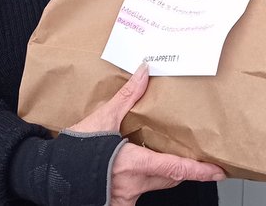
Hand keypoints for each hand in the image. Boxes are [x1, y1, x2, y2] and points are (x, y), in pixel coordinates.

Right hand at [67, 63, 224, 205]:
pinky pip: (138, 192)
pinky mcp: (115, 202)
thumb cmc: (73, 150)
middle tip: (200, 162)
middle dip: (185, 170)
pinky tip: (139, 170)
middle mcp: (132, 184)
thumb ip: (127, 97)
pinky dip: (145, 180)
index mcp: (133, 163)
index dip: (199, 171)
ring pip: (155, 185)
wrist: (47, 174)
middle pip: (169, 178)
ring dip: (164, 174)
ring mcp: (124, 197)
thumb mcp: (102, 119)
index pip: (175, 169)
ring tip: (169, 160)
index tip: (218, 171)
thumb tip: (144, 72)